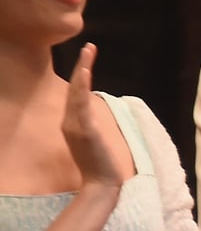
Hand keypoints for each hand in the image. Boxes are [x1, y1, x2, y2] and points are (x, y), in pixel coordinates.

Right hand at [59, 44, 126, 190]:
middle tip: (90, 46)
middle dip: (82, 66)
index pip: (75, 95)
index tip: (87, 60)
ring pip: (77, 92)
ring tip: (89, 51)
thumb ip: (89, 129)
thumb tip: (92, 119)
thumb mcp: (92, 142)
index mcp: (72, 124)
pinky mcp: (85, 129)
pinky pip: (81, 104)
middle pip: (74, 88)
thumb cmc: (99, 166)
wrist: (101, 185)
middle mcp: (70, 122)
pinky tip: (86, 72)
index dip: (80, 77)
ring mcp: (76, 125)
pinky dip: (82, 86)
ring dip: (83, 69)